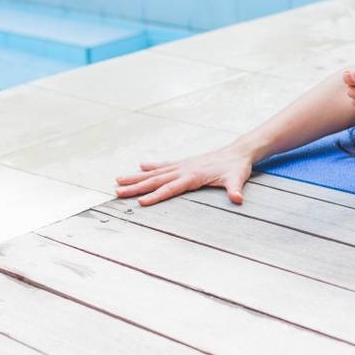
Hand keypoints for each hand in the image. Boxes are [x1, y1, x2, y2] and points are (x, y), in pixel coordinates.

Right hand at [114, 142, 254, 205]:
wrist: (238, 152)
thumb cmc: (237, 167)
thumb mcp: (237, 179)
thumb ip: (235, 190)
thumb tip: (238, 199)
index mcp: (193, 175)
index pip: (171, 188)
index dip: (156, 196)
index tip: (140, 202)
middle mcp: (184, 169)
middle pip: (156, 180)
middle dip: (136, 187)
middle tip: (117, 193)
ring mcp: (183, 165)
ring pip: (155, 173)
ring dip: (137, 177)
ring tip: (118, 181)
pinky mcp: (184, 164)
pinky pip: (164, 166)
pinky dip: (152, 166)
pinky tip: (141, 166)